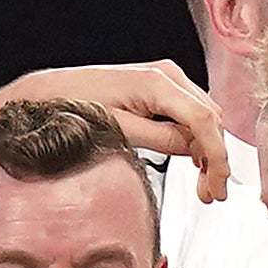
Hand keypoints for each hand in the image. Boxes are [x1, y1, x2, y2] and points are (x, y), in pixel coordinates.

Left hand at [28, 62, 226, 199]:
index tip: (218, 184)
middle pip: (210, 118)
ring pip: (205, 116)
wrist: (50, 92)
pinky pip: (190, 112)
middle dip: (215, 158)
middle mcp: (167, 74)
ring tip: (203, 184)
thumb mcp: (120, 132)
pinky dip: (196, 138)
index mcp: (158, 82)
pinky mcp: (158, 86)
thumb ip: (161, 140)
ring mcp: (164, 77)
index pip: (204, 121)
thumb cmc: (74, 107)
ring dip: (208, 149)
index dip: (217, 156)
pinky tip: (192, 161)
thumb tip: (193, 152)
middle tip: (210, 193)